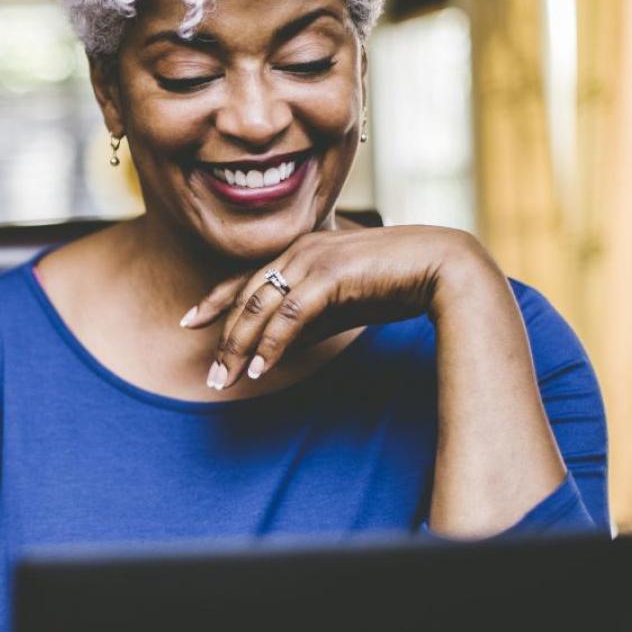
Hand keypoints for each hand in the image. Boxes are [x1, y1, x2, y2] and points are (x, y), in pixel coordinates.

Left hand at [181, 225, 488, 390]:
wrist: (441, 265)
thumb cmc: (394, 283)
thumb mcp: (339, 307)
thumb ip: (307, 323)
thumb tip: (275, 350)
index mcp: (298, 253)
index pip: (243, 279)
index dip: (213, 301)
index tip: (190, 322)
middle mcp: (298, 251)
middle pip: (245, 298)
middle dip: (224, 340)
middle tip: (211, 378)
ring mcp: (312, 259)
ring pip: (260, 307)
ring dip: (240, 347)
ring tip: (227, 380)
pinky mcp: (329, 274)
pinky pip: (290, 314)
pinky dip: (272, 343)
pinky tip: (262, 368)